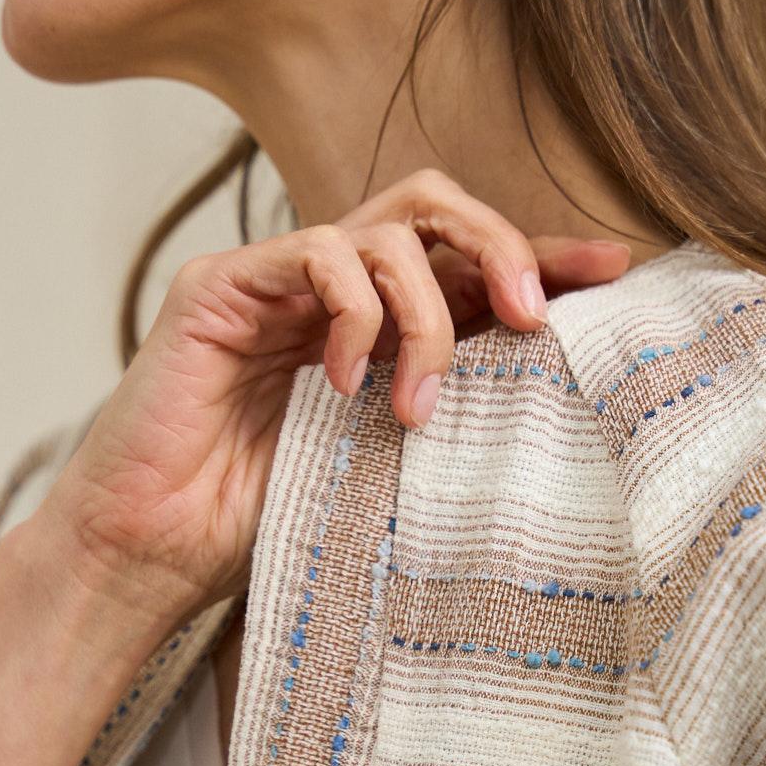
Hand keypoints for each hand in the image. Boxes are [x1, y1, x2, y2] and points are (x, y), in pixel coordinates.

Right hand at [34, 169, 629, 631]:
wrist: (150, 556)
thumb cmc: (255, 525)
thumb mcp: (382, 464)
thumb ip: (440, 410)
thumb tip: (548, 393)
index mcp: (369, 330)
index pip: (463, 264)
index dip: (540, 257)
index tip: (616, 271)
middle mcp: (326, 292)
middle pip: (434, 210)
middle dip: (503, 247)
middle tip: (535, 319)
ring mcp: (274, 282)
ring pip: (388, 229)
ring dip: (429, 312)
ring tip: (417, 405)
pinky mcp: (220, 288)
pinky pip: (316, 253)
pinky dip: (354, 311)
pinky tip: (344, 381)